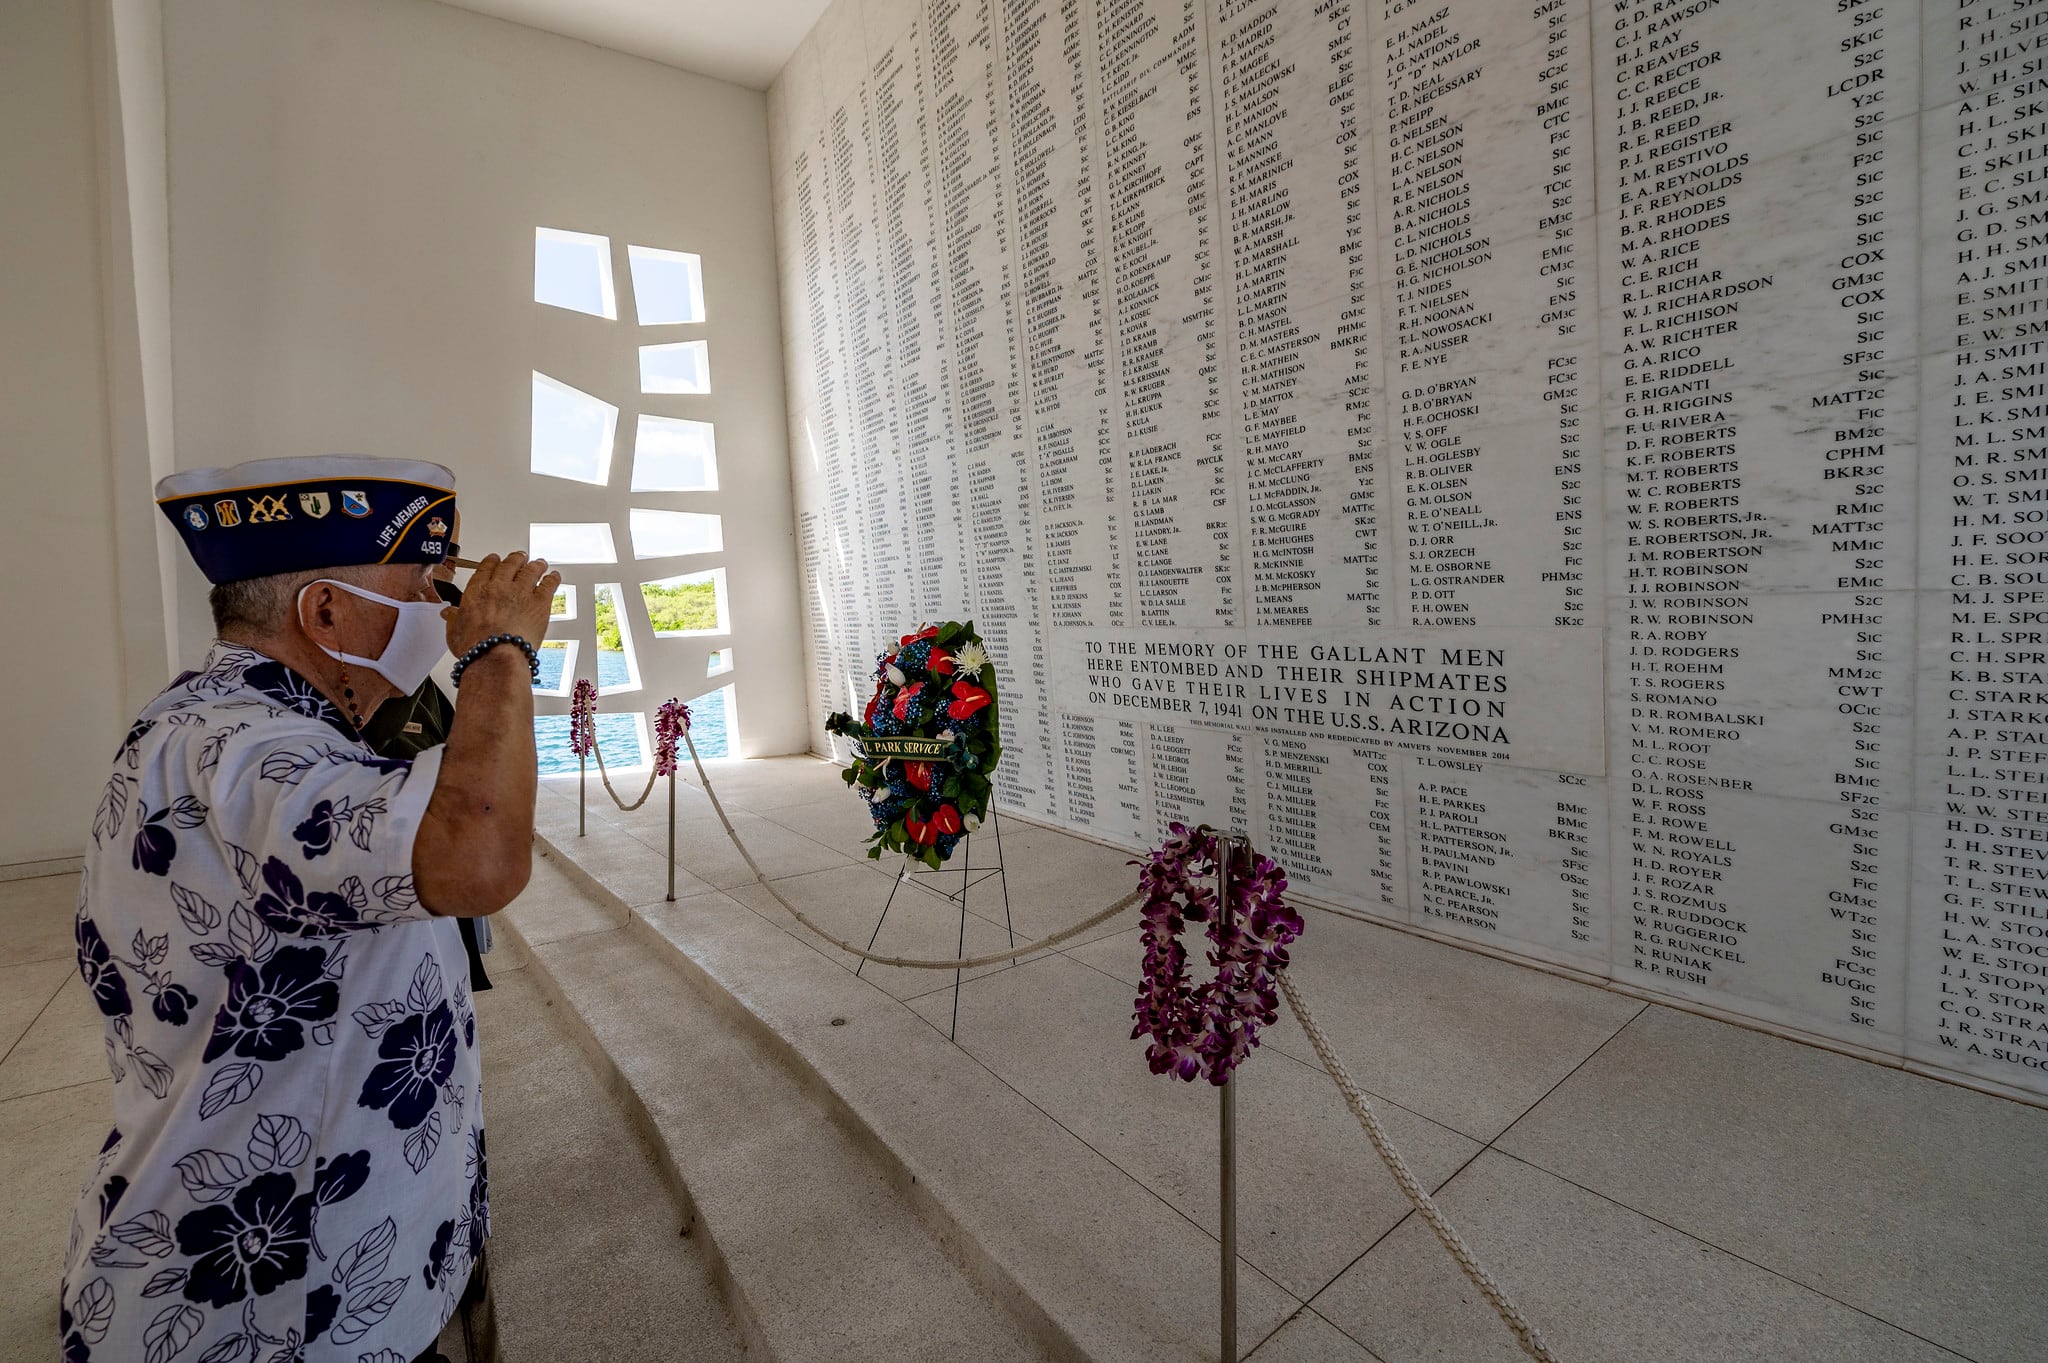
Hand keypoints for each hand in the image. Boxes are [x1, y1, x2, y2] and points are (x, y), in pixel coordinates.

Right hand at [444, 552, 559, 657]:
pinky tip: (554, 577)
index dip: (493, 562)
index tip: (496, 560)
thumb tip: (449, 613)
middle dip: (515, 559)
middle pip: (509, 565)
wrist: (496, 656)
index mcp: (477, 591)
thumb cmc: (476, 647)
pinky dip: (552, 579)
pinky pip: (548, 585)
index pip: (486, 568)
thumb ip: (454, 619)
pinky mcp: (540, 603)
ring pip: (530, 571)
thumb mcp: (455, 632)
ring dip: (536, 565)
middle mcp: (500, 587)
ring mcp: (521, 593)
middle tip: (520, 558)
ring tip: (539, 563)